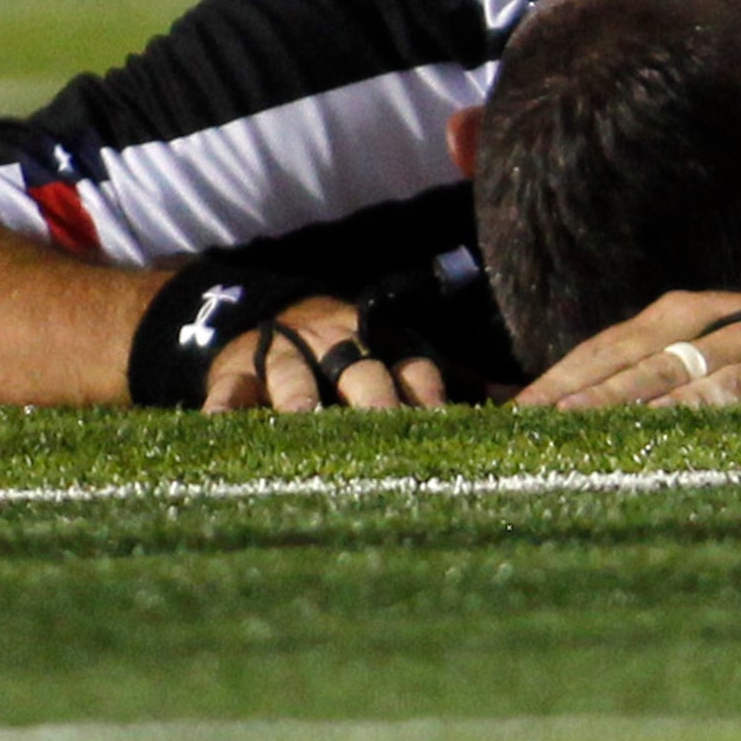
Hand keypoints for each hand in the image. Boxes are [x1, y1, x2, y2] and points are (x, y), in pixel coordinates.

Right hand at [200, 295, 448, 411]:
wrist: (273, 316)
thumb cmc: (355, 354)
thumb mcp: (401, 359)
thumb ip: (455, 382)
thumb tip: (521, 404)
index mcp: (384, 345)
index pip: (413, 364)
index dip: (427, 389)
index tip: (442, 419)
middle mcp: (338, 345)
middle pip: (359, 368)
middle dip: (372, 395)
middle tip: (384, 424)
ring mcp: (285, 355)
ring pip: (293, 370)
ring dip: (298, 391)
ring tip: (300, 416)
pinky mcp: (237, 371)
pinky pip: (230, 388)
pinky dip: (224, 405)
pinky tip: (219, 423)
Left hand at [513, 290, 740, 409]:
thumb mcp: (712, 354)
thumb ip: (655, 380)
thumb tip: (577, 415)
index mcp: (675, 314)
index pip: (600, 348)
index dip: (552, 380)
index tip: (508, 416)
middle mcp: (699, 322)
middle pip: (618, 358)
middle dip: (566, 392)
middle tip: (520, 427)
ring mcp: (738, 344)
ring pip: (661, 372)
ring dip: (611, 400)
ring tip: (566, 426)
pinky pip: (722, 393)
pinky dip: (685, 411)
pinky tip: (653, 431)